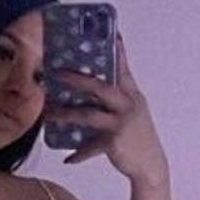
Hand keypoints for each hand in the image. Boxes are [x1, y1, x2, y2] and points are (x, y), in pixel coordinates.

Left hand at [45, 34, 168, 182]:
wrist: (151, 166)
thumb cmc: (138, 137)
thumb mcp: (132, 114)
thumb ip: (116, 100)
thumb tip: (91, 90)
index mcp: (132, 96)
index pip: (123, 69)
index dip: (117, 51)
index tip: (111, 34)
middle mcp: (128, 106)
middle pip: (100, 87)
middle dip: (78, 79)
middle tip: (58, 73)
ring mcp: (121, 123)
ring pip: (88, 115)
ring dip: (65, 114)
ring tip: (48, 114)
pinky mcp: (114, 142)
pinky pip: (91, 147)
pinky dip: (79, 154)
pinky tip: (68, 159)